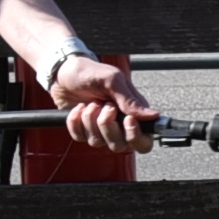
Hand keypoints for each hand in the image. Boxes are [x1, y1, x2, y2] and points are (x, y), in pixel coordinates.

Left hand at [40, 47, 156, 148]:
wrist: (64, 72)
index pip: (144, 142)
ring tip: (90, 103)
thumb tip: (153, 116)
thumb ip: (130, 100)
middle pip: (120, 146)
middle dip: (108, 126)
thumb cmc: (92, 72)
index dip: (136, 136)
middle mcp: (118, 126)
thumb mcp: (113, 81)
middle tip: (105, 106)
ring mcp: (100, 130)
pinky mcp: (82, 131)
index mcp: (133, 114)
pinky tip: (79, 107)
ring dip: (90, 120)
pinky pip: (79, 137)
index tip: (127, 119)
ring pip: (97, 142)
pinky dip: (75, 121)